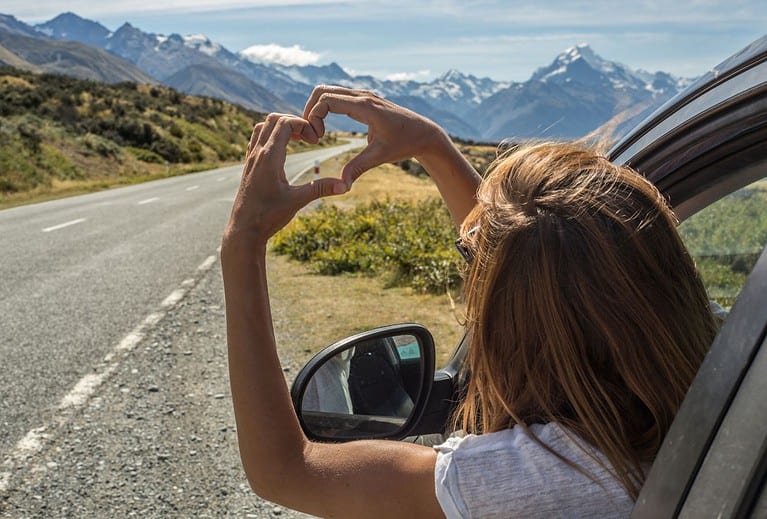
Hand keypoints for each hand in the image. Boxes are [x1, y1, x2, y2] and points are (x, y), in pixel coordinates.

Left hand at [225, 114, 347, 243]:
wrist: (244, 230)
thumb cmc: (268, 216)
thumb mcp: (297, 201)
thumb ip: (320, 189)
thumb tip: (345, 185)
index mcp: (269, 157)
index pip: (284, 123)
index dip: (303, 124)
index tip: (315, 140)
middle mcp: (257, 154)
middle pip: (272, 119)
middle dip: (294, 122)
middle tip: (309, 138)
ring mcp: (251, 159)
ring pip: (262, 127)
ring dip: (281, 127)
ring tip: (297, 141)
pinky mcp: (249, 166)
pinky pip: (257, 139)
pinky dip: (271, 136)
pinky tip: (283, 150)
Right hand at [303, 86, 445, 188]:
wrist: (424, 134)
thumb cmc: (404, 144)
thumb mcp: (380, 156)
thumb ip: (358, 168)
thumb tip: (341, 186)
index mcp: (365, 107)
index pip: (326, 100)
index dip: (314, 118)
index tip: (317, 139)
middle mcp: (363, 96)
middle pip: (322, 91)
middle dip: (310, 111)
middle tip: (311, 134)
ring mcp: (363, 95)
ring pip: (328, 91)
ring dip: (316, 109)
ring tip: (317, 132)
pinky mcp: (364, 99)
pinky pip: (337, 96)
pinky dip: (325, 107)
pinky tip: (325, 127)